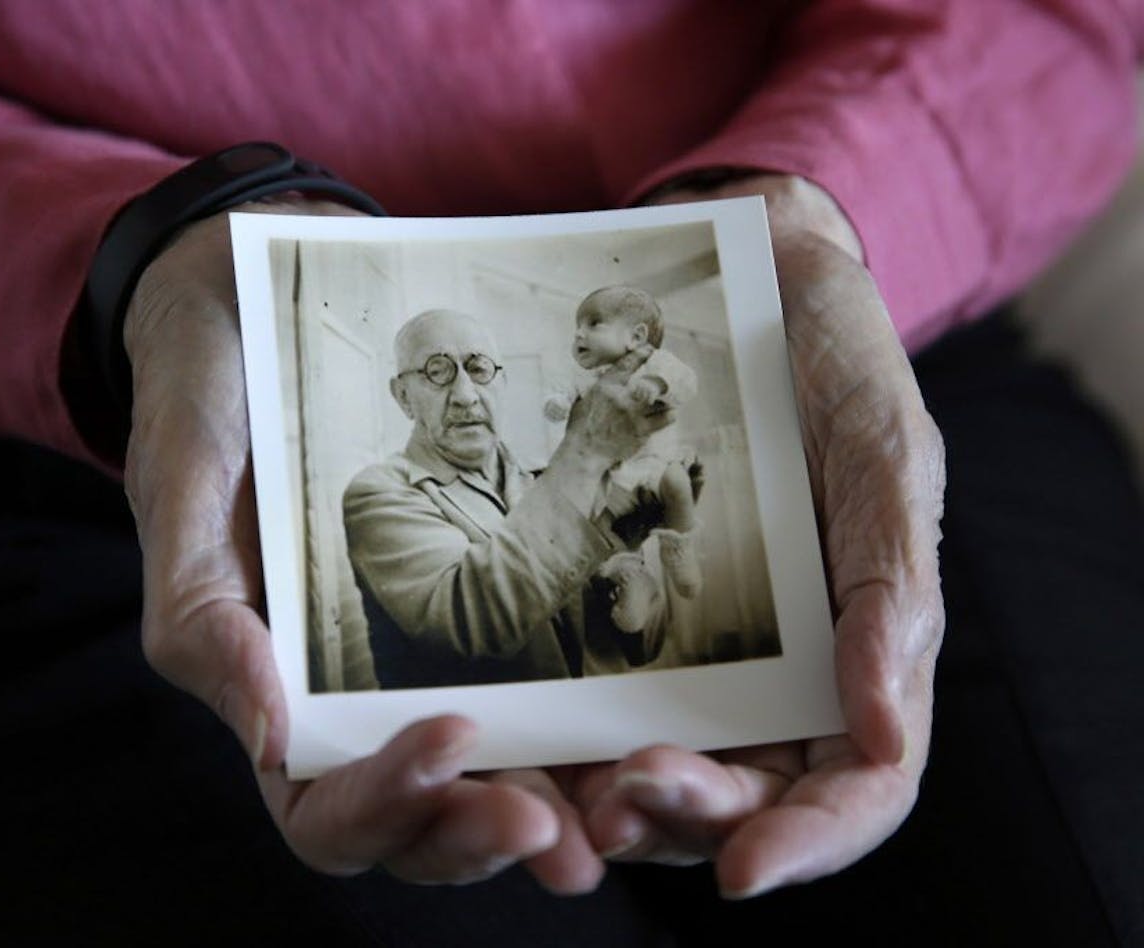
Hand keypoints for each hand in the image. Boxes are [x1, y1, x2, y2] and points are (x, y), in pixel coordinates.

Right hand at [121, 200, 603, 891]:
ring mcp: (427, 652)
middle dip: (485, 833)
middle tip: (561, 831)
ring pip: (494, 772)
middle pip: (425, 821)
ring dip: (556, 801)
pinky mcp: (488, 594)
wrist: (257, 303)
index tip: (451, 737)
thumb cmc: (206, 398)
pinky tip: (645, 690)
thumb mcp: (183, 490)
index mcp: (274, 694)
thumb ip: (204, 616)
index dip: (387, 803)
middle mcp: (358, 696)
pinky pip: (543, 672)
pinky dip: (589, 700)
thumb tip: (270, 739)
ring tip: (620, 799)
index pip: (325, 808)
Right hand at [561, 345, 667, 464]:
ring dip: (666, 400)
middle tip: (664, 381)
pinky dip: (669, 415)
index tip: (650, 350)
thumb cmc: (582, 428)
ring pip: (661, 402)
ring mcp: (633, 415)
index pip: (628, 363)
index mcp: (605, 387)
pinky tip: (669, 414)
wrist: (585, 453)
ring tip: (668, 400)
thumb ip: (599, 389)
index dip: (642, 353)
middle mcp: (621, 398)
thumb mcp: (584, 400)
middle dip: (661, 380)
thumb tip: (608, 377)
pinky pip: (664, 419)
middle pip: (652, 382)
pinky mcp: (642, 431)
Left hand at [579, 175, 945, 896]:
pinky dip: (561, 734)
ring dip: (611, 800)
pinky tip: (516, 736)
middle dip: (685, 819)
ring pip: (658, 767)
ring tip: (565, 794)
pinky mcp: (616, 610)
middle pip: (743, 797)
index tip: (743, 867)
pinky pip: (589, 696)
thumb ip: (895, 584)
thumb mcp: (886, 453)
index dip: (810, 841)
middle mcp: (775, 675)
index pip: (856, 786)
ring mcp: (693, 650)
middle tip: (619, 803)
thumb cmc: (837, 366)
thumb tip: (882, 732)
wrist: (746, 280)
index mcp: (860, 655)